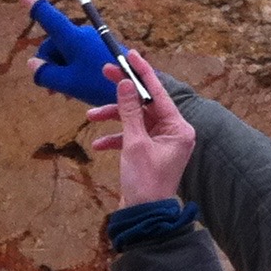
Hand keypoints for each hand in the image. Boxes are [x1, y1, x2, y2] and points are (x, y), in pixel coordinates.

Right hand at [18, 0, 117, 105]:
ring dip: (61, 71)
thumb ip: (45, 73)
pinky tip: (75, 89)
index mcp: (72, 37)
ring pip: (65, 53)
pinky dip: (73, 71)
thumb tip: (32, 63)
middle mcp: (81, 34)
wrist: (138, 90)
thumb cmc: (100, 84)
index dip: (30, 1)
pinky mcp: (101, 50)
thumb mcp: (67, 83)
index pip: (46, 15)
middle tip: (53, 90)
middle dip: (49, 64)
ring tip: (65, 93)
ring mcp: (93, 41)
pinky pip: (79, 57)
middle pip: (53, 43)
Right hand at [90, 50, 195, 205]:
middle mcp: (175, 132)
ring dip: (114, 117)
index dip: (144, 72)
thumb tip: (126, 84)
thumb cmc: (144, 182)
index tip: (130, 55)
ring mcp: (163, 142)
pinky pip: (133, 136)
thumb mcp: (134, 143)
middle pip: (147, 103)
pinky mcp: (151, 152)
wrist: (144, 215)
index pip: (159, 93)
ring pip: (136, 119)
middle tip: (105, 73)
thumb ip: (129, 112)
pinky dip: (116, 138)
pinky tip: (99, 145)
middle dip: (124, 93)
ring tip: (91, 116)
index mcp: (179, 128)